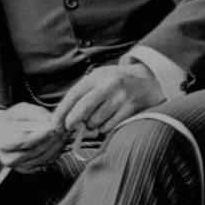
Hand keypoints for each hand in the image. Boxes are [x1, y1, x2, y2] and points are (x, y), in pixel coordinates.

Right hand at [0, 103, 69, 174]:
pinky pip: (46, 162)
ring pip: (44, 157)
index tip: (55, 125)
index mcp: (2, 141)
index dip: (41, 134)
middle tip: (65, 126)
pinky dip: (57, 152)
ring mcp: (18, 166)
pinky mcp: (28, 170)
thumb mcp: (19, 110)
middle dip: (54, 138)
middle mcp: (9, 158)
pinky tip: (62, 141)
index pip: (24, 140)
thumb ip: (34, 113)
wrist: (0, 135)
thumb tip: (50, 119)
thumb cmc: (10, 120)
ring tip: (66, 132)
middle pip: (36, 150)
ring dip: (58, 145)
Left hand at [52, 62, 167, 139]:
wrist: (149, 80)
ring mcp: (121, 97)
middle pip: (84, 107)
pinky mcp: (130, 109)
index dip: (62, 110)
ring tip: (97, 118)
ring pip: (96, 120)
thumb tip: (65, 118)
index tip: (54, 123)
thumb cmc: (118, 82)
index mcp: (98, 76)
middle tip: (69, 127)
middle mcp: (109, 84)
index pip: (75, 94)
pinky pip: (109, 127)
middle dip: (73, 120)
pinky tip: (108, 120)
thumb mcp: (101, 79)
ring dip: (92, 125)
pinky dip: (104, 129)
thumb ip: (84, 94)